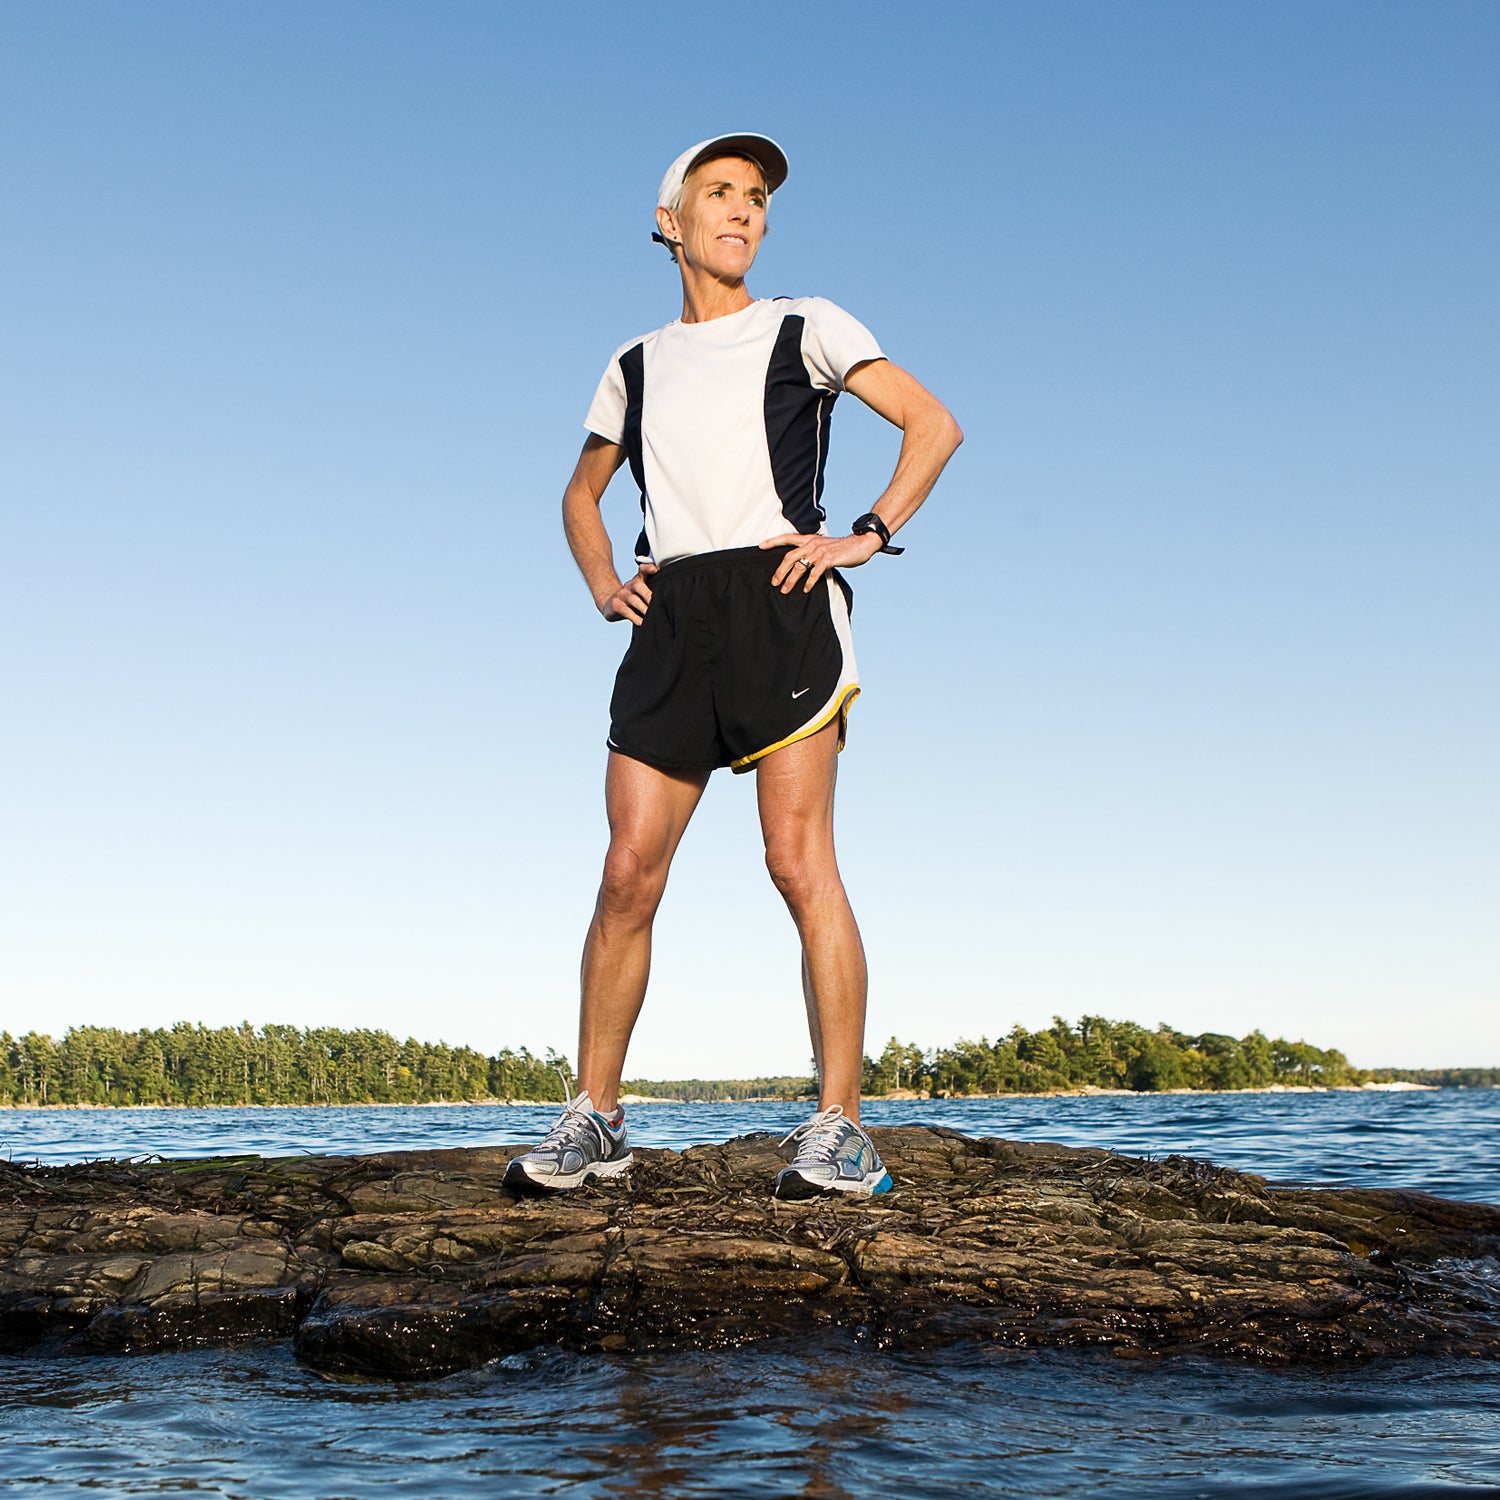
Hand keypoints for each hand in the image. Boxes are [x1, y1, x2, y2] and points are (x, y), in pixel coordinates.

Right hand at [599, 563, 657, 623]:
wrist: (610, 603)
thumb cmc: (633, 598)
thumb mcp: (642, 591)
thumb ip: (655, 589)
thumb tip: (672, 597)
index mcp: (638, 580)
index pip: (643, 570)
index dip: (648, 568)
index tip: (656, 569)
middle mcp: (630, 585)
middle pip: (638, 586)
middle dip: (648, 595)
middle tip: (657, 603)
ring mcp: (622, 595)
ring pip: (634, 600)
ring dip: (644, 609)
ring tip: (652, 616)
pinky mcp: (616, 605)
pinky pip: (626, 611)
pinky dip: (635, 618)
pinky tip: (642, 623)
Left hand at [760, 531, 881, 593]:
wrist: (861, 543)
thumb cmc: (842, 548)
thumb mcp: (823, 545)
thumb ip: (812, 551)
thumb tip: (801, 563)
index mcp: (809, 539)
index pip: (787, 538)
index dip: (773, 541)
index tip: (761, 547)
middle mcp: (812, 544)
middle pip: (789, 557)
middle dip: (780, 571)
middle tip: (774, 583)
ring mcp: (820, 551)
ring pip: (799, 566)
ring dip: (790, 580)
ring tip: (785, 590)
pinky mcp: (828, 559)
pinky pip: (814, 572)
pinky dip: (809, 582)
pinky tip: (805, 589)